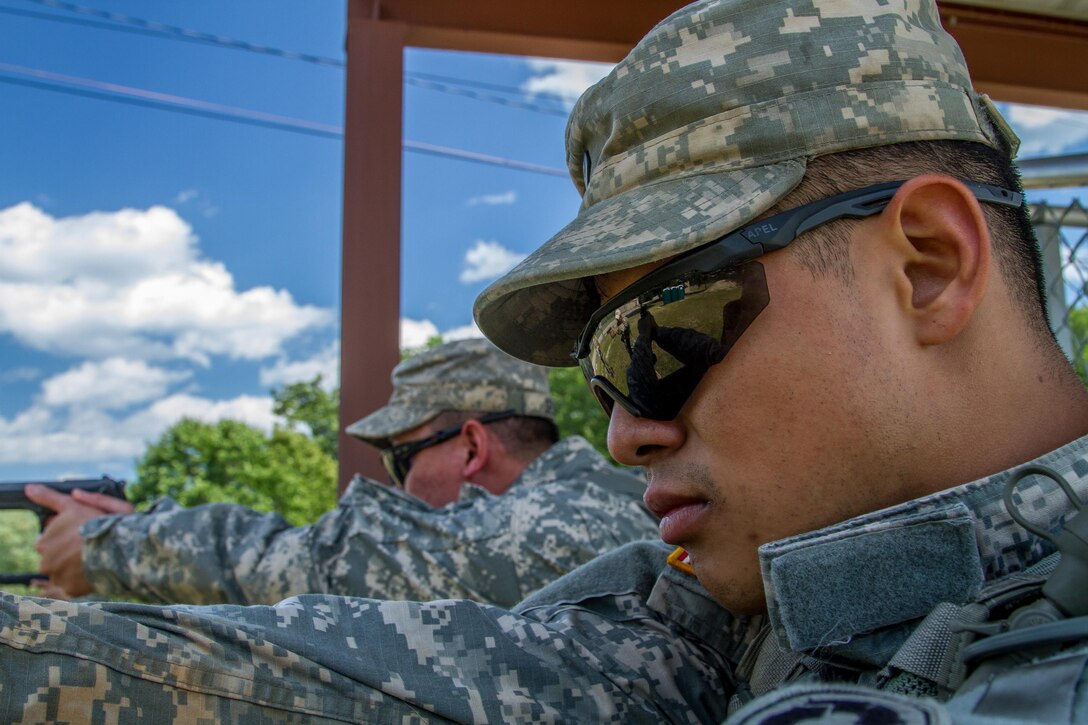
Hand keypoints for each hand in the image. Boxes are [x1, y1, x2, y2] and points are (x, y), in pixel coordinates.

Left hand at [24, 484, 133, 598]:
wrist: (121, 550)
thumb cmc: (100, 525)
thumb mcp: (75, 506)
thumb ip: (51, 498)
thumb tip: (29, 489)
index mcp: (43, 542)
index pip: (50, 536)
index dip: (66, 531)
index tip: (80, 528)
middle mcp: (45, 562)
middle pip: (54, 554)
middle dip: (67, 548)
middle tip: (88, 542)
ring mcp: (58, 578)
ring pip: (62, 569)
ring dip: (73, 564)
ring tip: (93, 555)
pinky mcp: (71, 590)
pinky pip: (73, 583)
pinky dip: (81, 577)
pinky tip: (93, 567)